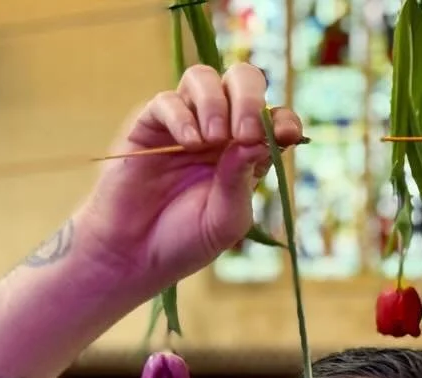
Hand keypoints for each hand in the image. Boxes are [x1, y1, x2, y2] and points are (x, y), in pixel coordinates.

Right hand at [74, 64, 302, 292]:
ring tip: (213, 139)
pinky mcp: (149, 124)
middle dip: (249, 99)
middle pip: (240, 81)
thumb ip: (240, 180)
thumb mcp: (226, 219)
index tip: (285, 135)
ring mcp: (184, 123)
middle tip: (245, 133)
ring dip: (215, 103)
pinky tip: (189, 142)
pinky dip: (182, 116)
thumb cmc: (186, 240)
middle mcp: (219, 130)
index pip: (274, 119)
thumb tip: (256, 140)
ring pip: (203, 78)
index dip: (283, 120)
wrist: (136, 254)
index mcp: (246, 152)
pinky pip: (167, 100)